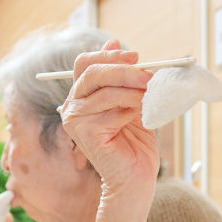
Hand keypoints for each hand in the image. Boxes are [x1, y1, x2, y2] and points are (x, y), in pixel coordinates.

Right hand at [60, 40, 158, 192]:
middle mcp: (72, 106)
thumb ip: (125, 77)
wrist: (136, 178)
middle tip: (149, 76)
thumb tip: (118, 43)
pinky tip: (138, 120)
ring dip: (133, 92)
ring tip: (149, 100)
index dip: (109, 55)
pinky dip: (129, 111)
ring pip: (104, 90)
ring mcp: (75, 120)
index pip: (85, 63)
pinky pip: (110, 110)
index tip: (136, 57)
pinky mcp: (84, 133)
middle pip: (92, 72)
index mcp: (82, 96)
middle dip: (124, 70)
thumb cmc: (135, 142)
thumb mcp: (133, 101)